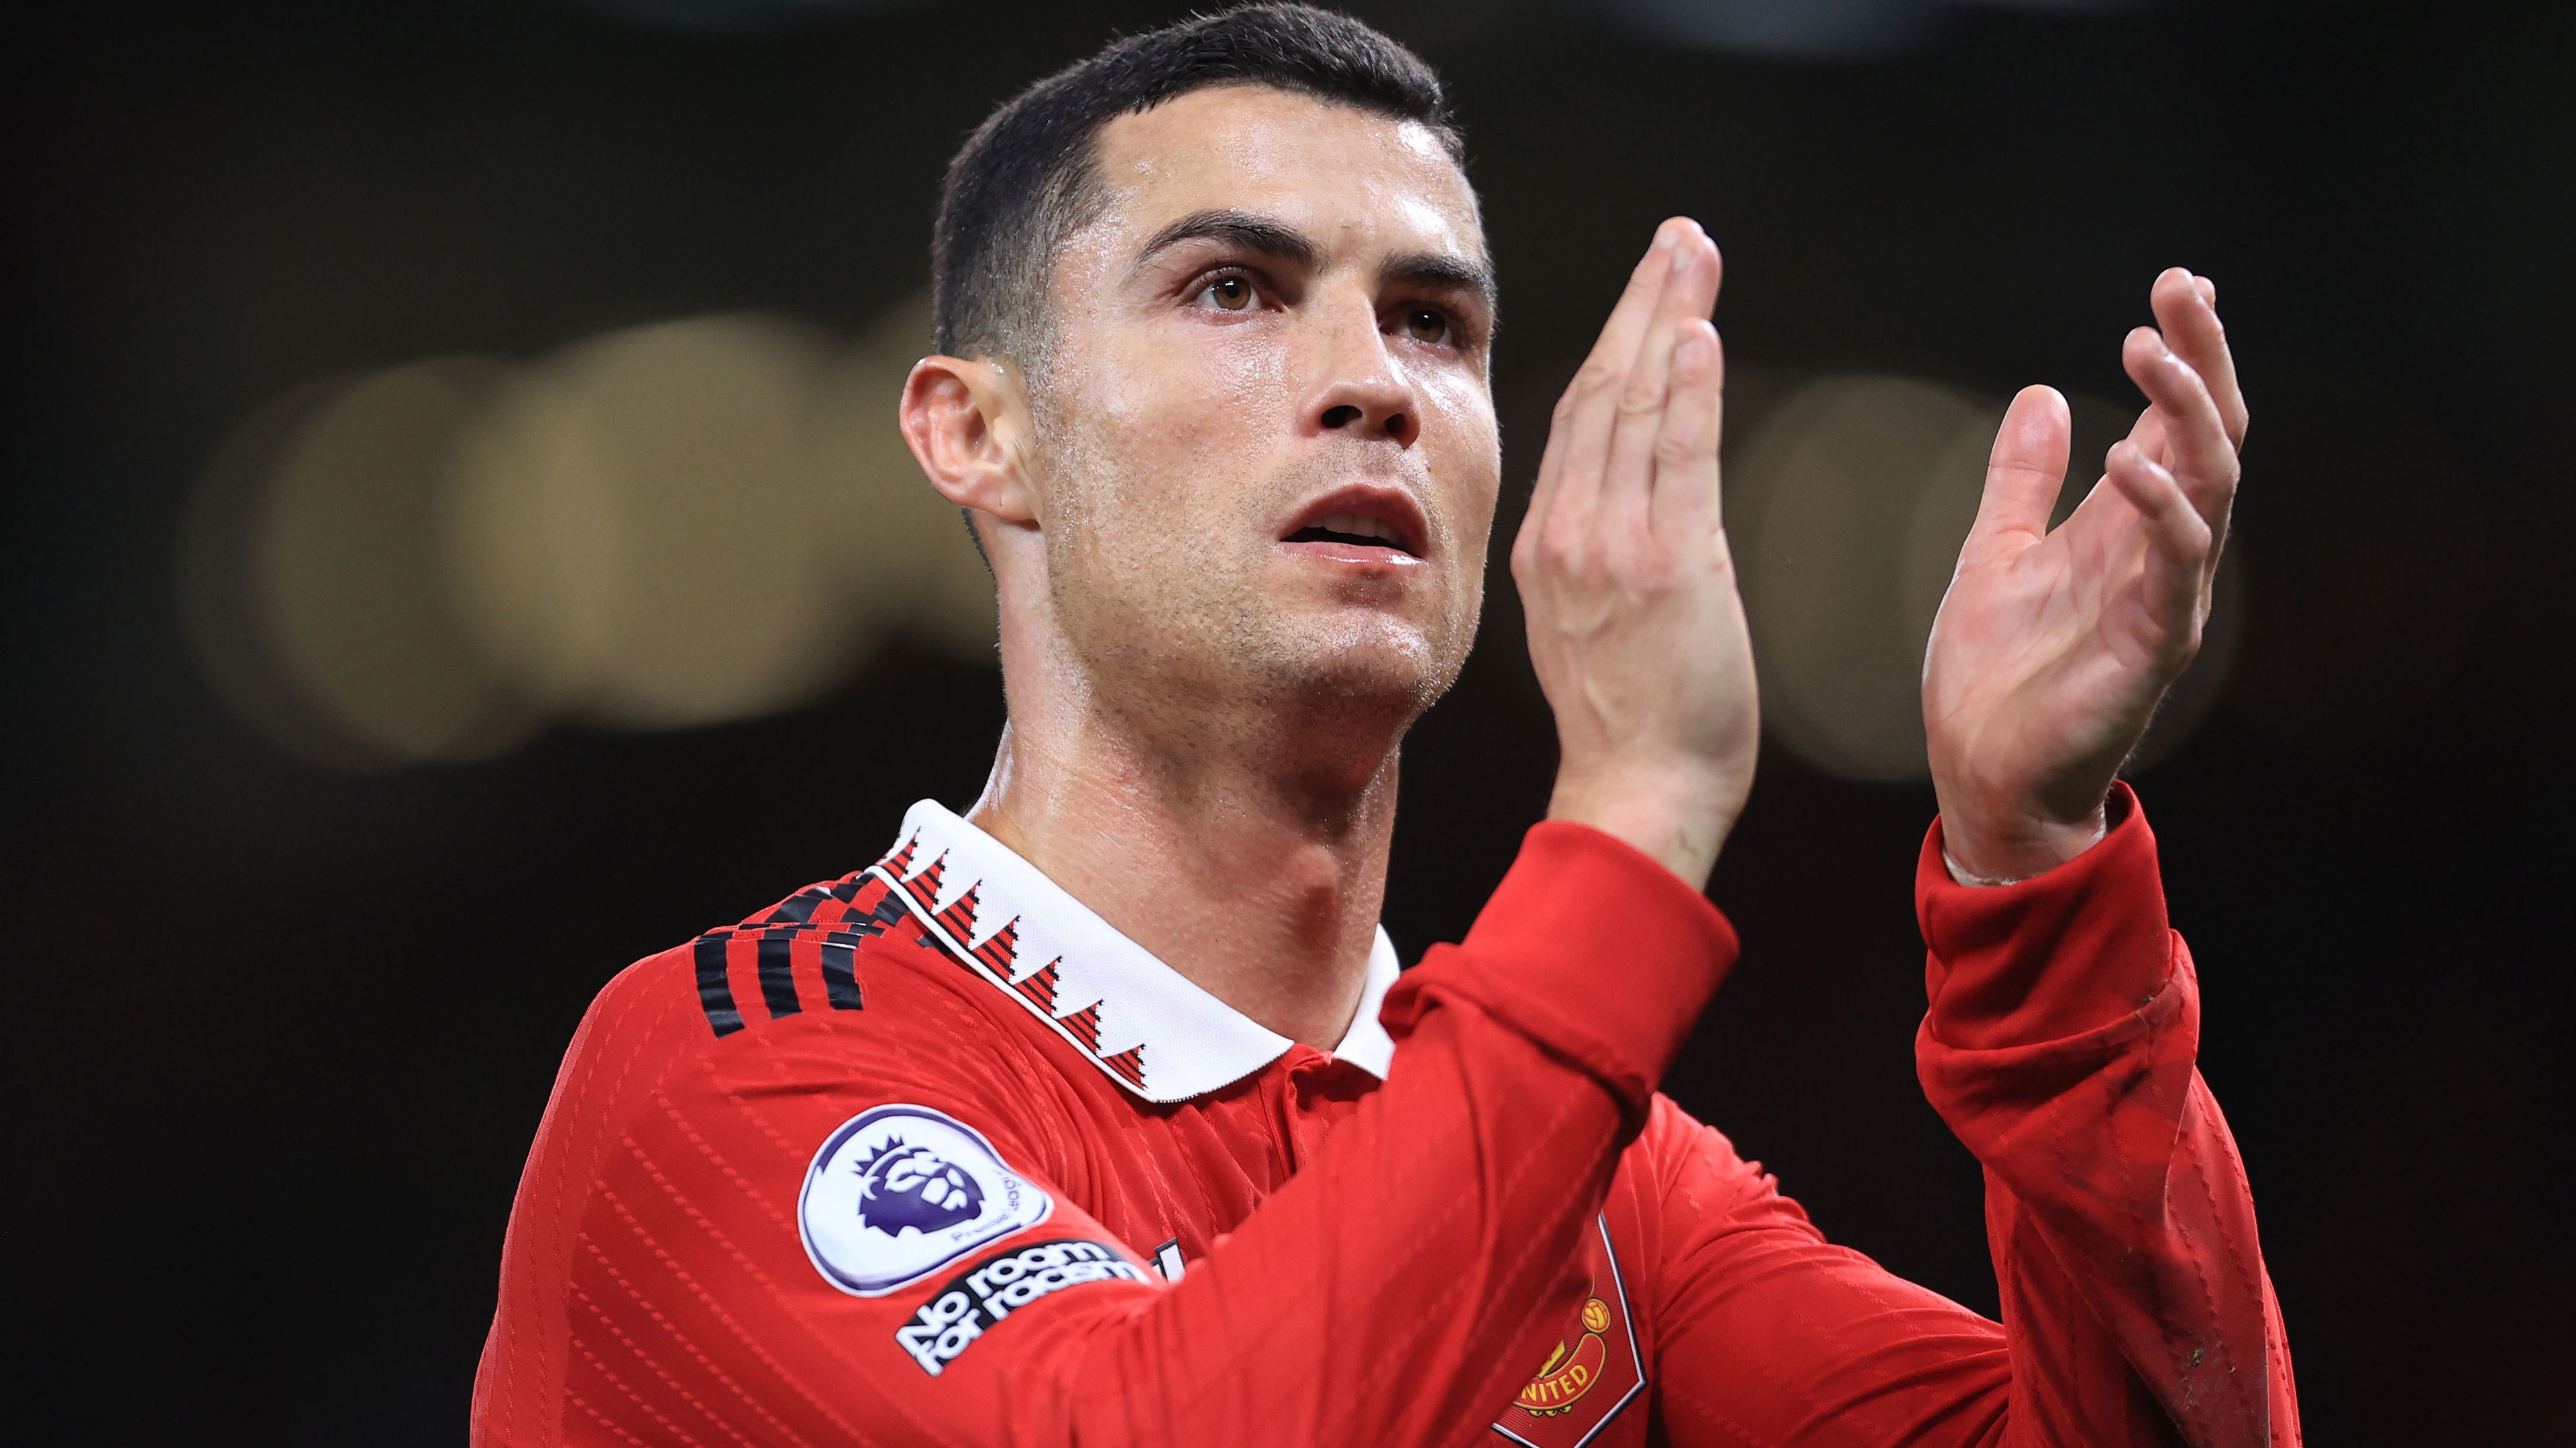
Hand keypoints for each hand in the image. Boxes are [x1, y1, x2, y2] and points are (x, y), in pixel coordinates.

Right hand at [1513, 219, 1756, 891]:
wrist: (1637, 793)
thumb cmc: (1632, 726)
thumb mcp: (1590, 628)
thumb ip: (1601, 559)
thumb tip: (1634, 515)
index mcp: (1547, 546)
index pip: (1582, 421)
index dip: (1616, 343)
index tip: (1649, 290)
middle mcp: (1568, 534)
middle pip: (1606, 391)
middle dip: (1643, 304)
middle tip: (1678, 239)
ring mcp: (1611, 546)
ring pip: (1639, 406)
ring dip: (1668, 318)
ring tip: (1693, 256)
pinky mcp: (1667, 564)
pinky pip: (1679, 457)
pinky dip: (1689, 388)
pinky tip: (1699, 331)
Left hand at [1924, 269, 2247, 880]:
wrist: (1985, 778)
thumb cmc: (1996, 679)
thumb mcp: (1995, 552)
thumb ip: (2023, 480)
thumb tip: (2044, 395)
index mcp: (2123, 526)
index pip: (2176, 423)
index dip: (2186, 355)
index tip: (2179, 287)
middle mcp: (2158, 552)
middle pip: (2210, 435)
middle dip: (2203, 359)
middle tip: (2181, 289)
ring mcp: (2165, 596)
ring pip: (2210, 484)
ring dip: (2186, 412)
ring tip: (2150, 350)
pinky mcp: (2154, 643)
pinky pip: (2176, 562)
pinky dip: (2161, 507)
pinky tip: (2128, 460)